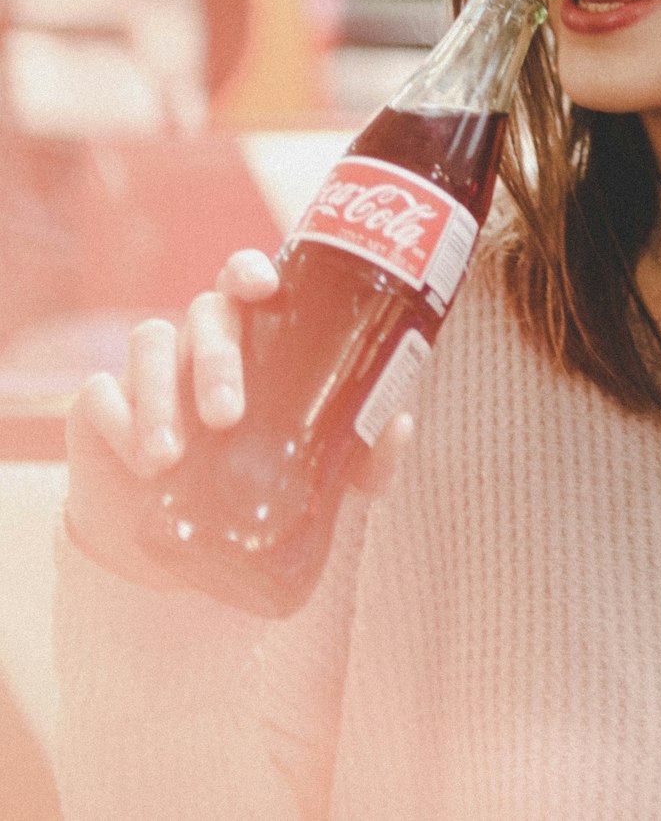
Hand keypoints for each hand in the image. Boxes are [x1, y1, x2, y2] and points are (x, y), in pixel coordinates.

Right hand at [65, 249, 413, 590]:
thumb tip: (398, 423)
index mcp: (253, 339)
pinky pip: (101, 395)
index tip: (266, 286)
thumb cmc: (259, 489)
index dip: (251, 270)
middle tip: (227, 416)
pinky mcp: (100, 405)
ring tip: (169, 459)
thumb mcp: (318, 482)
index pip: (246, 281)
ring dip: (158, 397)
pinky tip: (135, 457)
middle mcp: (200, 340)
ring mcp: (148, 370)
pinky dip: (118, 421)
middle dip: (216, 359)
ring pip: (150, 344)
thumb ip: (363, 456)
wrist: (180, 551)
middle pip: (206, 313)